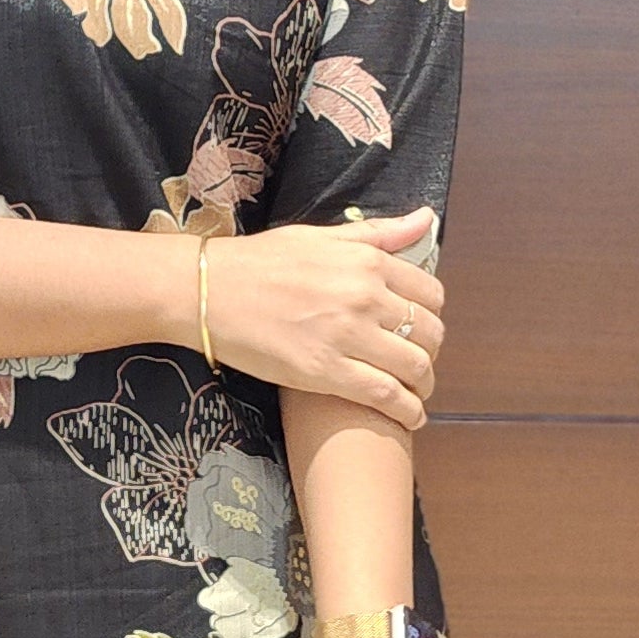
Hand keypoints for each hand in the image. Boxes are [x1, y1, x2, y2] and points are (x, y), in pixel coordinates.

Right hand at [203, 210, 442, 431]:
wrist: (206, 291)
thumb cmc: (259, 261)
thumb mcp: (321, 235)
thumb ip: (378, 233)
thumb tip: (427, 220)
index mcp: (365, 261)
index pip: (430, 293)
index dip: (431, 316)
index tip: (419, 330)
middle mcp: (363, 296)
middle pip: (429, 333)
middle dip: (430, 353)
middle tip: (417, 364)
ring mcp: (346, 335)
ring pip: (414, 367)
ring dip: (423, 386)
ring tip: (416, 394)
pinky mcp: (325, 371)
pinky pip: (385, 395)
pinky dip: (407, 410)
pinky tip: (410, 417)